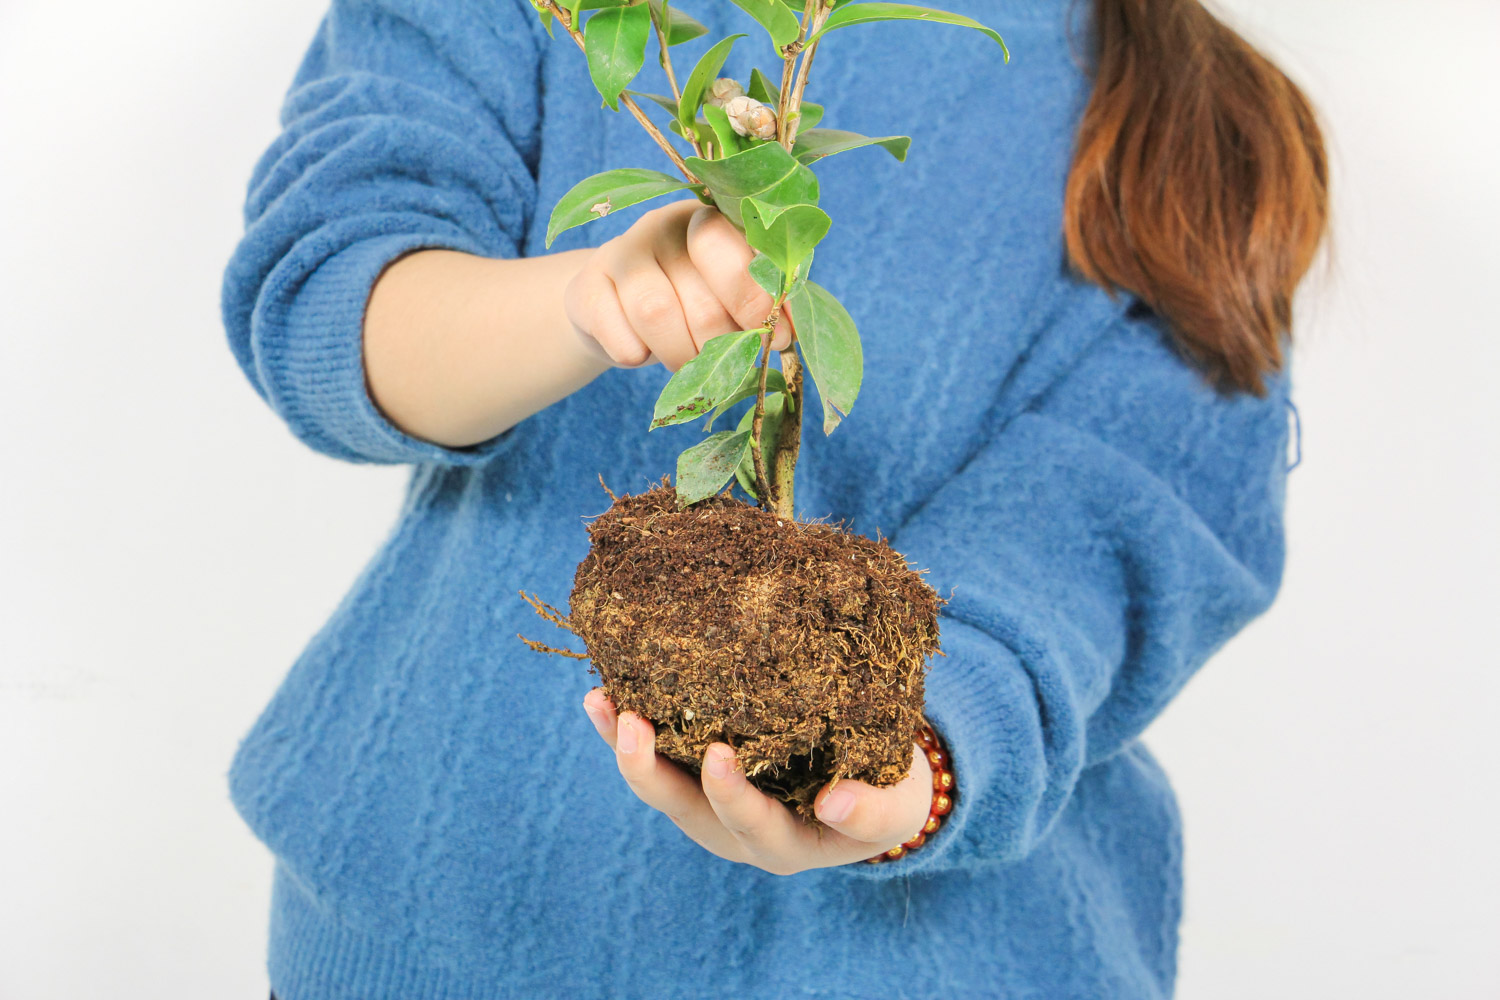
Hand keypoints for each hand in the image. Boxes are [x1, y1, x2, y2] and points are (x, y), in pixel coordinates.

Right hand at [563, 198, 796, 372]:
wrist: (618, 313)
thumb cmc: (690, 303)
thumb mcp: (731, 299)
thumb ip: (764, 306)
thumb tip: (787, 332)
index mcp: (710, 220)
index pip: (730, 247)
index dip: (754, 298)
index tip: (772, 336)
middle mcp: (663, 225)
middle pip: (701, 298)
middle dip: (721, 344)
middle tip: (724, 361)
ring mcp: (620, 251)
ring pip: (656, 314)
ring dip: (680, 356)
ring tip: (687, 363)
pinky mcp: (586, 286)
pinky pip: (619, 336)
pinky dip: (637, 356)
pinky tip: (642, 350)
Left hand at [582, 687, 931, 875]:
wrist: (875, 782)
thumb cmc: (890, 791)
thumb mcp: (897, 806)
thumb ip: (872, 812)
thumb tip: (833, 803)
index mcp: (784, 844)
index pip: (750, 824)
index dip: (732, 795)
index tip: (721, 755)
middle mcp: (735, 830)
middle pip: (683, 808)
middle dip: (651, 770)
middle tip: (633, 725)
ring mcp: (710, 803)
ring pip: (658, 782)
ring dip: (625, 745)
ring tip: (601, 702)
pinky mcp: (698, 773)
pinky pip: (656, 754)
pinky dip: (626, 728)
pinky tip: (602, 694)